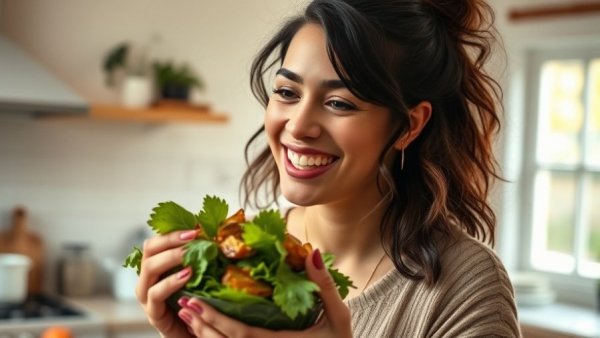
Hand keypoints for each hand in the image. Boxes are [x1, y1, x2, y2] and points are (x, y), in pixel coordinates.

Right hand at [136, 229, 199, 337]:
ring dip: (170, 259)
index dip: (171, 234)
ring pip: (148, 270)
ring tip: (190, 256)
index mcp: (157, 268)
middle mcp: (148, 280)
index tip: (194, 230)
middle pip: (148, 252)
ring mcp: (147, 297)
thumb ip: (202, 258)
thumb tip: (216, 234)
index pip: (155, 243)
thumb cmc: (198, 303)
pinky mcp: (154, 314)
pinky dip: (170, 283)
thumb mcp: (200, 277)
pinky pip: (155, 295)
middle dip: (170, 242)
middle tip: (193, 239)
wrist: (196, 333)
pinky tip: (187, 276)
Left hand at [177, 249, 351, 337]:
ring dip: (203, 334)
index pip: (241, 334)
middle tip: (182, 304)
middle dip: (201, 326)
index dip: (215, 320)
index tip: (194, 302)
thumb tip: (312, 253)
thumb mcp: (338, 315)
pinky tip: (203, 328)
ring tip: (186, 313)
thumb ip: (324, 286)